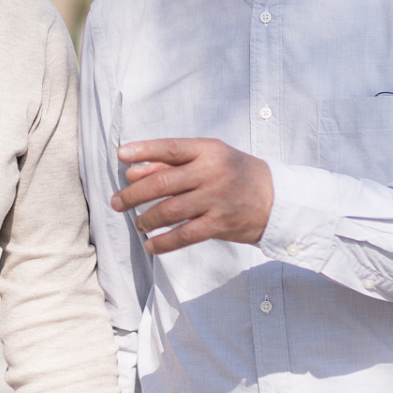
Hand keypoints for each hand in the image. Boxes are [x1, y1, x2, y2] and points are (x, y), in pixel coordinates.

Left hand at [112, 137, 272, 254]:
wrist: (276, 200)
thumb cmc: (234, 174)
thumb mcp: (209, 158)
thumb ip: (171, 163)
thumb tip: (131, 172)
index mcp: (208, 150)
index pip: (170, 148)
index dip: (143, 150)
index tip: (120, 154)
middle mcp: (212, 172)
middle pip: (163, 182)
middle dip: (133, 194)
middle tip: (115, 202)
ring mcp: (217, 199)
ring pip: (170, 210)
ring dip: (146, 219)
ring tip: (137, 223)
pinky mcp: (220, 223)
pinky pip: (185, 235)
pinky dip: (163, 242)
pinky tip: (150, 245)